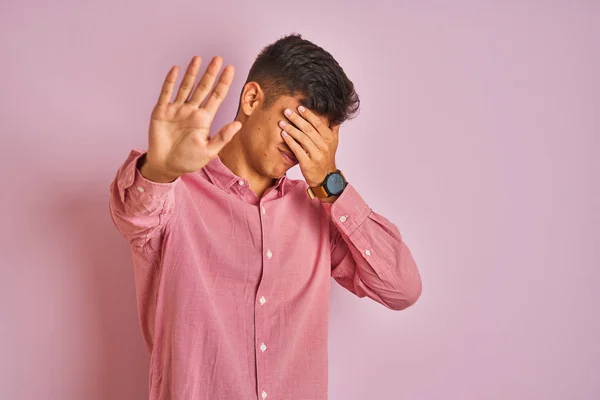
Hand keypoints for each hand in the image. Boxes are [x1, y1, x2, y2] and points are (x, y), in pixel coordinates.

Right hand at [142, 56, 241, 182]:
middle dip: (210, 73)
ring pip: (186, 87)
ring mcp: (176, 110)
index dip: (223, 83)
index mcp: (204, 119)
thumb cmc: (188, 160)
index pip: (217, 97)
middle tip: (218, 58)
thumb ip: (222, 137)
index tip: (231, 69)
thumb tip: (238, 124)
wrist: (165, 166)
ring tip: (198, 58)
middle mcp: (191, 111)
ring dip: (191, 73)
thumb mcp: (209, 151)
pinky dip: (170, 81)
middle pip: (203, 88)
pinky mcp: (161, 112)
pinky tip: (176, 69)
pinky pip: (166, 93)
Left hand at [279, 106, 339, 187]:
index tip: (299, 107)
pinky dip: (290, 141)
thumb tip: (334, 115)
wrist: (326, 178)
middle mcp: (324, 146)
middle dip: (296, 119)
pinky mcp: (308, 163)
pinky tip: (283, 135)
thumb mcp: (334, 143)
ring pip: (302, 138)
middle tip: (287, 111)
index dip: (309, 114)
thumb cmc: (326, 158)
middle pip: (309, 129)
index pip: (318, 123)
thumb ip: (333, 129)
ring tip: (282, 122)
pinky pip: (297, 150)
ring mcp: (316, 155)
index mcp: (329, 139)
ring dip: (291, 129)